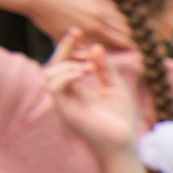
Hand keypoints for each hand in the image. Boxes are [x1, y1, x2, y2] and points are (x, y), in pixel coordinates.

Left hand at [0, 0, 133, 48]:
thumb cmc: (47, 21)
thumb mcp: (65, 40)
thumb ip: (82, 50)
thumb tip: (96, 61)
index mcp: (93, 30)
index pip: (123, 42)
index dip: (135, 50)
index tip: (142, 56)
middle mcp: (99, 16)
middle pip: (127, 30)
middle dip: (136, 40)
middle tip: (144, 48)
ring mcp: (97, 3)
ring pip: (121, 18)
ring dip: (128, 28)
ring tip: (134, 36)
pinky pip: (112, 7)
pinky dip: (117, 16)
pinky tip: (118, 21)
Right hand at [43, 33, 144, 158]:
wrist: (124, 141)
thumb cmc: (121, 118)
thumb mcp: (115, 87)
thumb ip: (104, 68)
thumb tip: (95, 46)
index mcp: (75, 89)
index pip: (64, 63)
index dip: (68, 46)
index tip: (76, 31)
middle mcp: (66, 95)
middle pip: (52, 66)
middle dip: (64, 50)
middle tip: (77, 36)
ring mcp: (63, 103)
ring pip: (48, 76)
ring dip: (66, 65)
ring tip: (88, 66)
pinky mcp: (64, 111)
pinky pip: (54, 89)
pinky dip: (66, 77)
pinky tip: (82, 73)